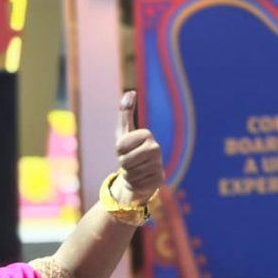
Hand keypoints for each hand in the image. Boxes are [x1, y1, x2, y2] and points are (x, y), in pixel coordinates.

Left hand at [112, 90, 162, 205]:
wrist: (140, 175)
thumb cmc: (130, 151)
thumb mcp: (124, 132)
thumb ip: (125, 112)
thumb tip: (130, 92)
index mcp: (147, 134)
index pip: (119, 146)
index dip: (118, 151)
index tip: (125, 150)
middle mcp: (156, 148)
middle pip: (124, 161)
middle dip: (123, 164)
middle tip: (130, 162)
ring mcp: (159, 165)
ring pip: (130, 174)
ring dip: (128, 175)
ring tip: (135, 170)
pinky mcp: (159, 181)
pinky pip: (135, 185)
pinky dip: (134, 184)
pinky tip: (140, 180)